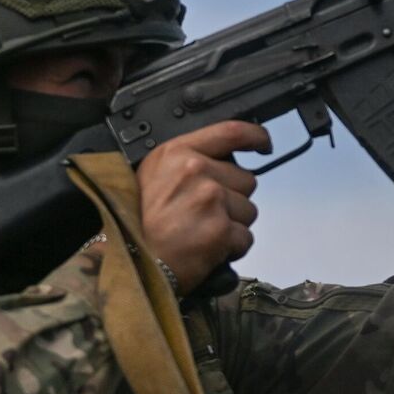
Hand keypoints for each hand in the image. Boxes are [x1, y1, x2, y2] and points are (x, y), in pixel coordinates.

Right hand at [135, 120, 270, 292]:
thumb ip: (188, 161)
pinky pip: (245, 238)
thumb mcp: (152, 176)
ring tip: (200, 232)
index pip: (230, 132)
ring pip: (248, 210)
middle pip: (246, 179)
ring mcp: (210, 199)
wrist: (130, 262)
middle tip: (202, 215)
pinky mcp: (221, 229)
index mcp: (177, 152)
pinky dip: (231, 248)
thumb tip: (225, 160)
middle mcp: (195, 170)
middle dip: (232, 199)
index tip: (262, 143)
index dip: (255, 136)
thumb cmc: (137, 224)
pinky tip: (206, 249)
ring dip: (232, 225)